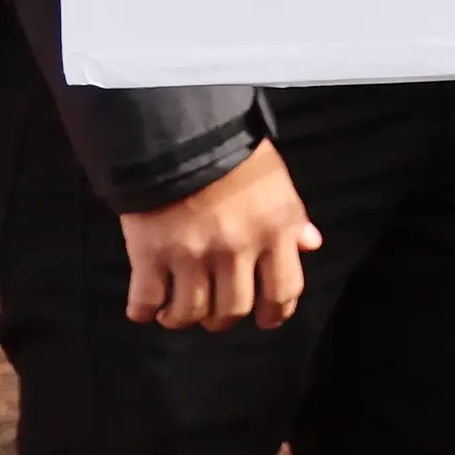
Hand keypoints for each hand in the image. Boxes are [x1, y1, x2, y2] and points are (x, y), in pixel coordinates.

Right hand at [118, 140, 321, 331]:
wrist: (181, 134)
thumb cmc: (236, 156)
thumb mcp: (278, 182)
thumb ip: (294, 218)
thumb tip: (310, 244)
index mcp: (274, 231)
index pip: (284, 290)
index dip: (276, 312)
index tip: (267, 319)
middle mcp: (236, 249)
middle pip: (232, 309)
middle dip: (223, 318)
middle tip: (214, 312)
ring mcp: (192, 254)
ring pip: (189, 313)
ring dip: (182, 319)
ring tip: (176, 311)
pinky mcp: (150, 253)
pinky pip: (145, 301)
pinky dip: (145, 312)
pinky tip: (148, 307)